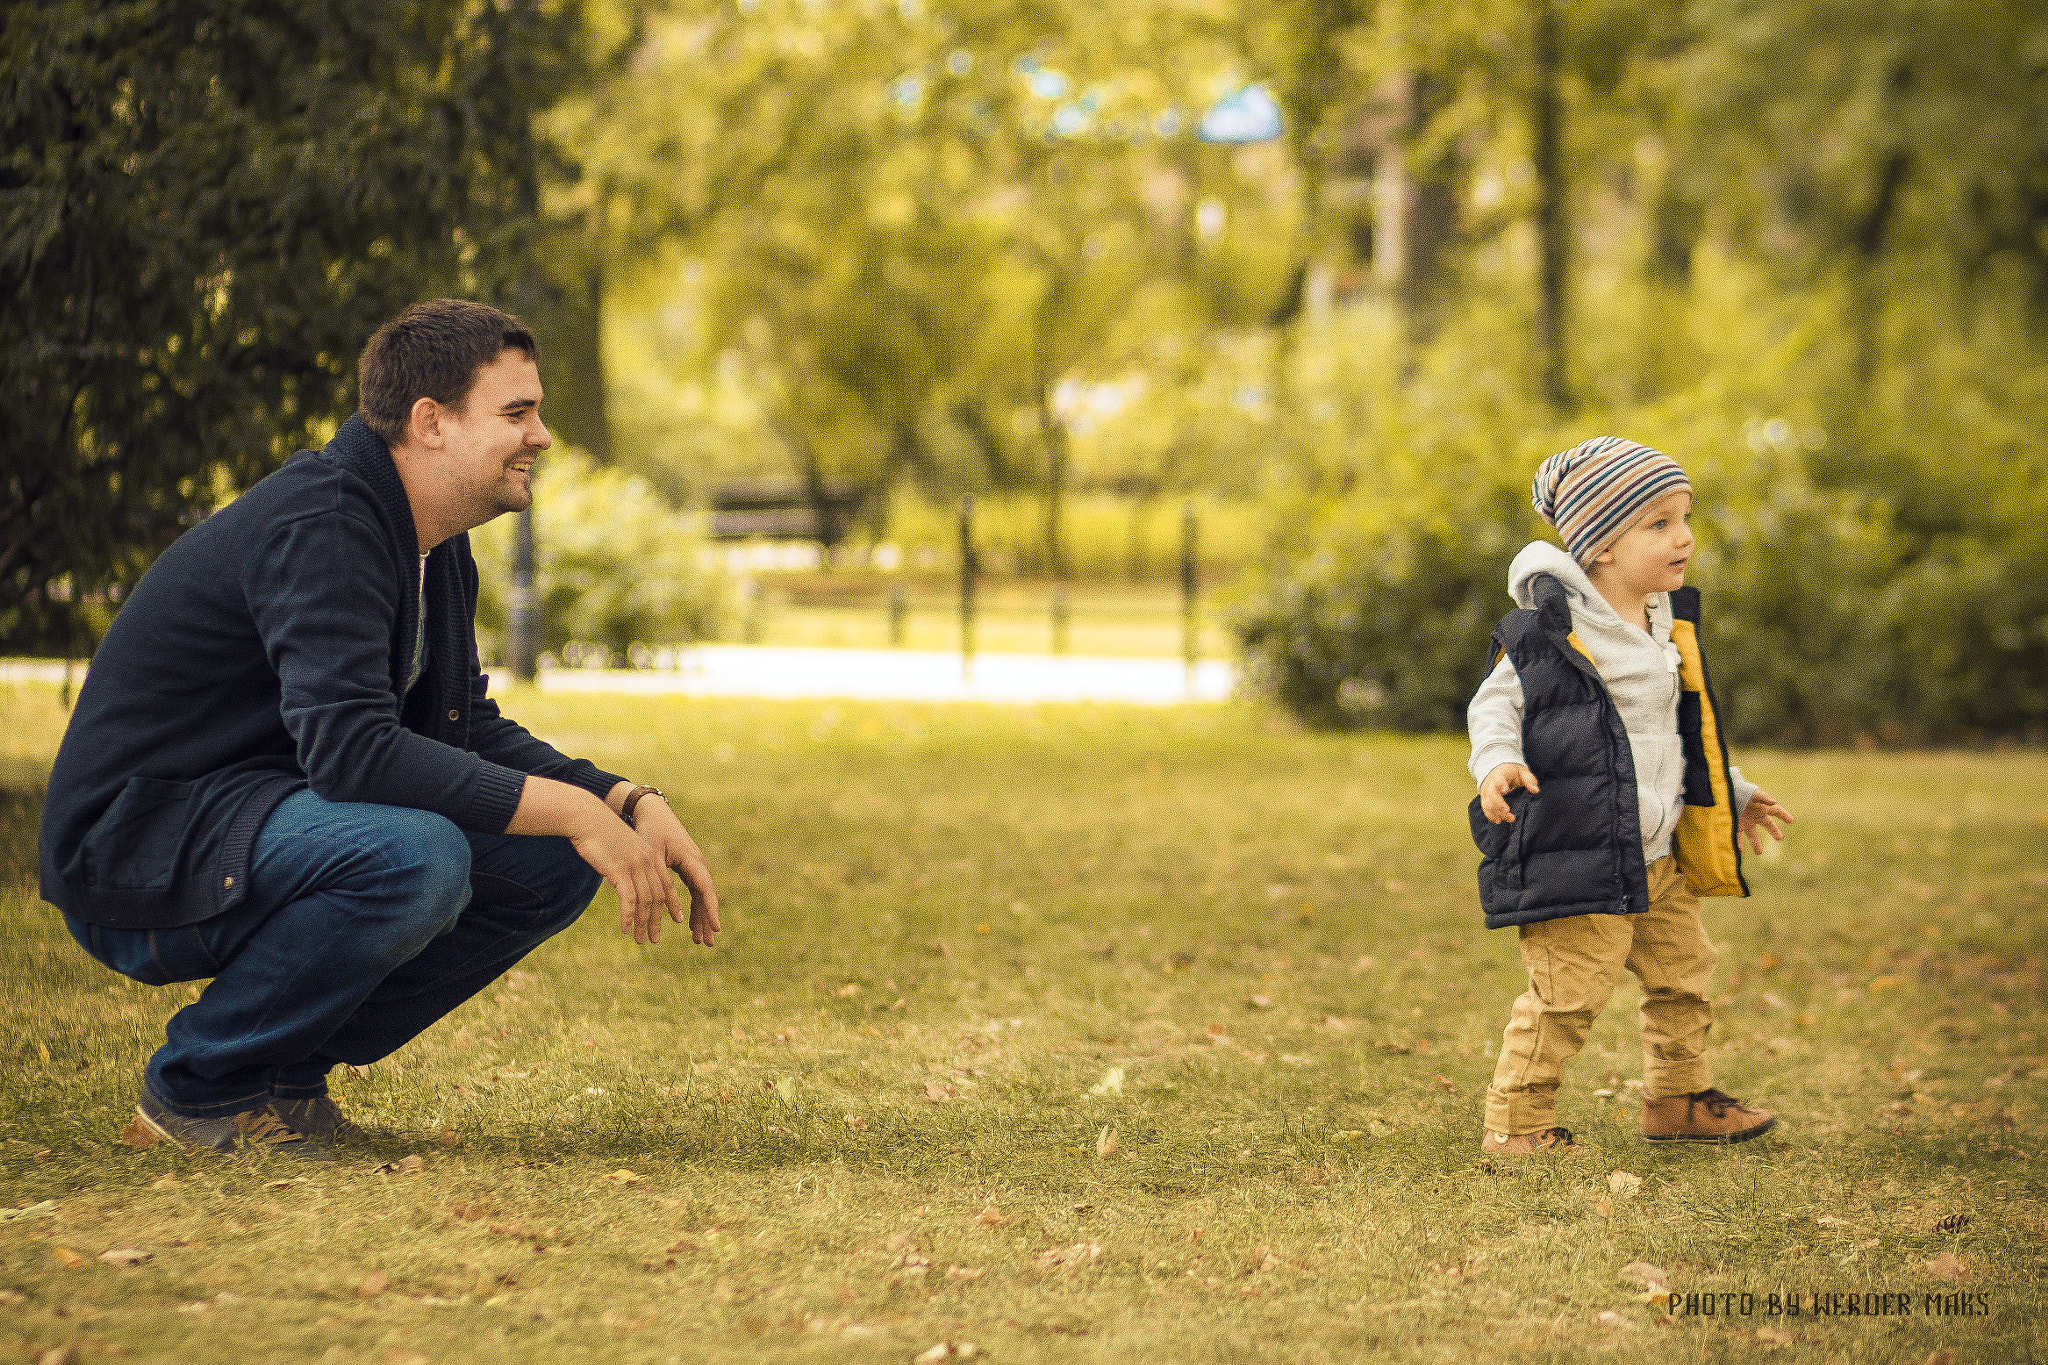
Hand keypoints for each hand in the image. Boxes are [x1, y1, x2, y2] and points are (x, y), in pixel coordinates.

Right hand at [565, 807, 682, 945]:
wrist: (586, 818)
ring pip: (645, 901)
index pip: (666, 885)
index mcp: (651, 856)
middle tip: (655, 939)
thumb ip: (627, 865)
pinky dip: (628, 916)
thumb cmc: (599, 833)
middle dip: (656, 921)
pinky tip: (625, 928)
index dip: (672, 904)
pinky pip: (629, 898)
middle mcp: (648, 861)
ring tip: (639, 940)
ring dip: (642, 923)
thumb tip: (627, 879)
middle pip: (658, 897)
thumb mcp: (620, 850)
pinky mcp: (620, 870)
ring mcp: (635, 865)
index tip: (677, 919)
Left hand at [627, 796, 721, 946]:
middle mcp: (697, 865)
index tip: (715, 928)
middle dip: (707, 921)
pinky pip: (694, 893)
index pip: (706, 889)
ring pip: (701, 898)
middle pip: (706, 898)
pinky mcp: (687, 869)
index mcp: (692, 860)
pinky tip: (689, 926)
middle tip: (708, 944)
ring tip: (700, 942)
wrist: (653, 812)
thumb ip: (661, 880)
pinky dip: (693, 909)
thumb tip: (666, 907)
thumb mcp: (653, 855)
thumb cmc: (651, 831)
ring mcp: (694, 867)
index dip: (711, 910)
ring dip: (701, 919)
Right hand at [1479, 763, 1539, 823]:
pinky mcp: (1485, 798)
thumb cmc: (1512, 772)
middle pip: (1491, 794)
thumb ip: (1529, 780)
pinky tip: (1499, 821)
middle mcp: (1491, 783)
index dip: (1500, 784)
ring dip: (1497, 812)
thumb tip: (1536, 790)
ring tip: (1510, 818)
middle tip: (1507, 811)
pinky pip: (1485, 807)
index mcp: (1500, 775)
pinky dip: (1490, 815)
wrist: (1496, 769)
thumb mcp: (1522, 772)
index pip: (1498, 779)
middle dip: (1498, 803)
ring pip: (1488, 802)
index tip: (1506, 790)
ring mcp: (1486, 791)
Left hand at [1737, 788, 1792, 853]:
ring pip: (1753, 835)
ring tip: (1759, 852)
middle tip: (1780, 838)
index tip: (1791, 820)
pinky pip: (1738, 836)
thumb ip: (1763, 797)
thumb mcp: (1751, 794)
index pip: (1776, 811)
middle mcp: (1755, 815)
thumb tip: (1774, 802)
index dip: (1784, 815)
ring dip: (1756, 843)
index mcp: (1761, 807)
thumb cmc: (1738, 791)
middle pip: (1768, 825)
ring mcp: (1745, 821)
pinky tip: (1741, 850)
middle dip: (1774, 831)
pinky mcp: (1735, 825)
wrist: (1722, 793)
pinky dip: (1739, 843)